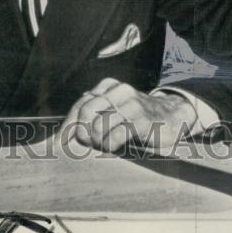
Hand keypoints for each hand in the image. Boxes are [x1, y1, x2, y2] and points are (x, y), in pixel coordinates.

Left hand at [59, 78, 196, 152]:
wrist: (173, 117)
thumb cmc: (138, 118)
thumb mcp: (115, 112)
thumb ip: (94, 115)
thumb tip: (64, 133)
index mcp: (108, 86)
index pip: (80, 105)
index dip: (67, 126)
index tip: (58, 144)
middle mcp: (118, 90)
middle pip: (85, 113)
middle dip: (83, 133)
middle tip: (91, 143)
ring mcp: (130, 103)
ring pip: (98, 126)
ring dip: (98, 142)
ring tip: (106, 144)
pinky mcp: (141, 119)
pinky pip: (114, 136)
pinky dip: (110, 145)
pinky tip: (116, 146)